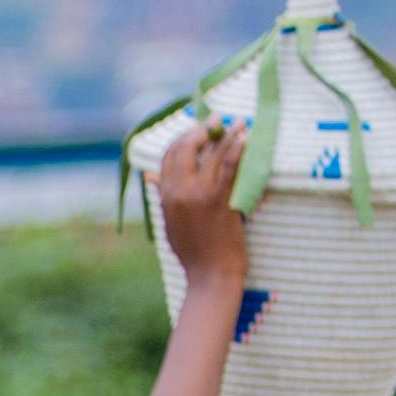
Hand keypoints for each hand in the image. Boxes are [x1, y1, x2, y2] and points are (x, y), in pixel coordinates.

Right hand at [152, 112, 251, 285]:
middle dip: (202, 130)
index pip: (168, 157)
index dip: (183, 138)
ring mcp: (198, 195)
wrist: (210, 276)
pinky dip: (238, 149)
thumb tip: (150, 175)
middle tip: (218, 120)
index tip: (198, 129)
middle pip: (186, 149)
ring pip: (211, 154)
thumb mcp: (170, 223)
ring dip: (226, 134)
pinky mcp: (220, 201)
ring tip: (238, 122)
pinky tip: (245, 138)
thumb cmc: (193, 253)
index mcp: (164, 196)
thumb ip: (162, 196)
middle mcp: (178, 192)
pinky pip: (229, 167)